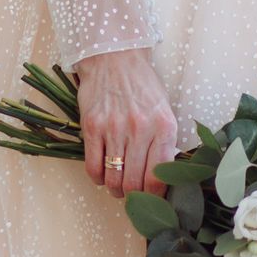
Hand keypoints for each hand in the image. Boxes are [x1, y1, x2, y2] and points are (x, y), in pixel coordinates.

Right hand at [74, 47, 177, 199]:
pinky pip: (93, 166)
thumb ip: (164, 141)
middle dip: (134, 196)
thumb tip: (162, 176)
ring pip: (114, 178)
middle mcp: (140, 129)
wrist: (115, 58)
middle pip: (135, 182)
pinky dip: (97, 177)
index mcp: (164, 126)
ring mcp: (114, 128)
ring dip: (115, 189)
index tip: (152, 199)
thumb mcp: (164, 110)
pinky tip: (102, 174)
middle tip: (132, 195)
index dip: (154, 195)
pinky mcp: (92, 127)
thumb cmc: (142, 85)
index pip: (159, 176)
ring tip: (117, 186)